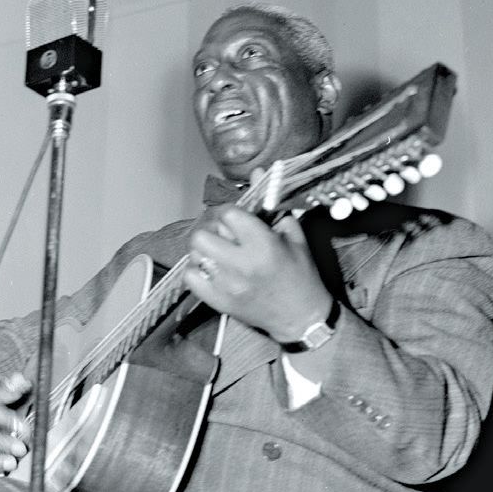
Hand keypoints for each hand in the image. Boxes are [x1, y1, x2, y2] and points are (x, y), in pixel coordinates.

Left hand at [185, 207, 330, 343]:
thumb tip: (255, 173)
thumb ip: (272, 206)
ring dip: (203, 249)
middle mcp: (242, 264)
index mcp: (263, 245)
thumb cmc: (301, 275)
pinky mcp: (219, 302)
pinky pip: (191, 278)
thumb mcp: (294, 236)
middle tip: (221, 233)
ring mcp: (227, 285)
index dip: (228, 211)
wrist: (301, 318)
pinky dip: (197, 270)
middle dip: (211, 229)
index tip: (234, 217)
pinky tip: (211, 269)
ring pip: (194, 255)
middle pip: (202, 234)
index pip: (228, 214)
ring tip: (217, 252)